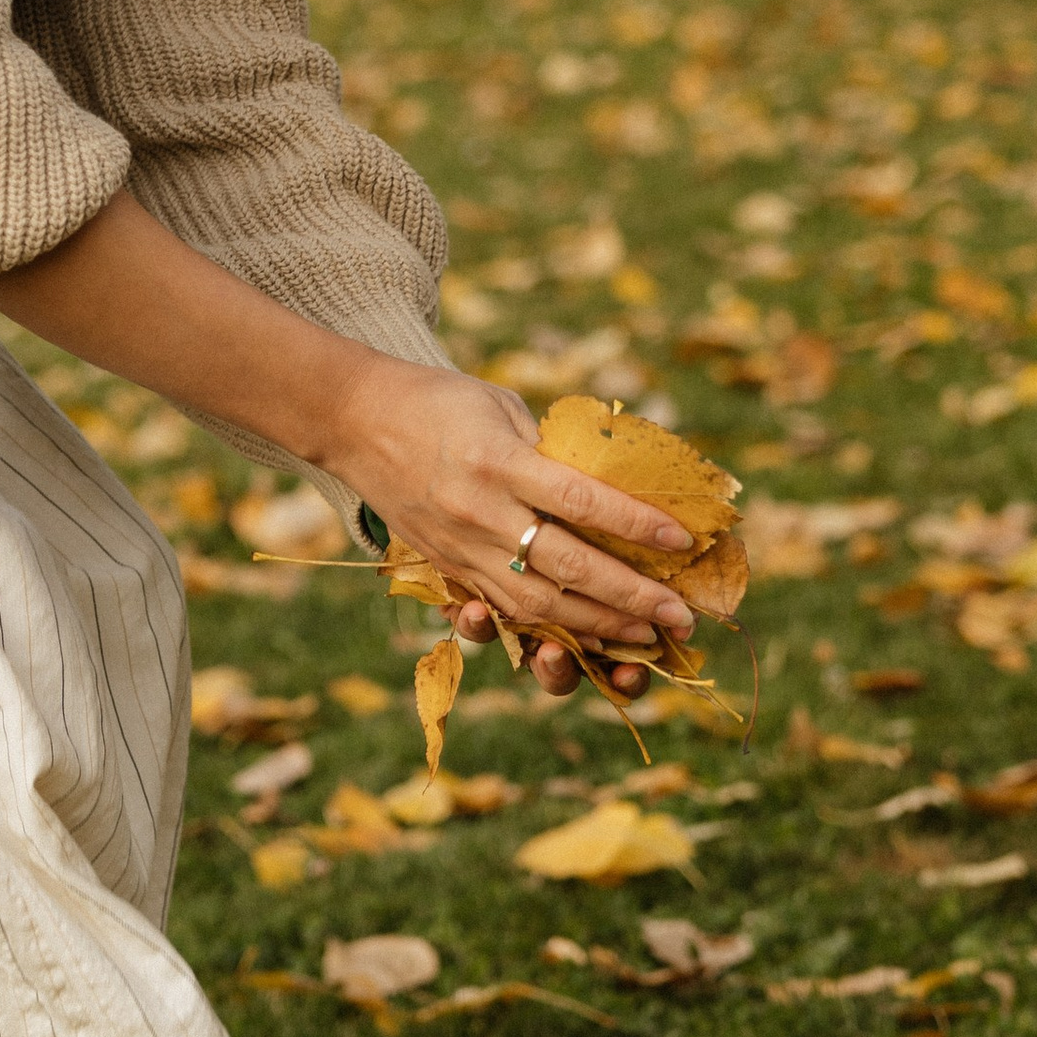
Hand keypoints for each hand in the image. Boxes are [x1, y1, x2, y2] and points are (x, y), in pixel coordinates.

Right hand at [326, 361, 695, 701]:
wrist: (354, 421)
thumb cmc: (439, 400)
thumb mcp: (502, 404)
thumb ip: (551, 449)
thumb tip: (609, 486)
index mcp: (498, 460)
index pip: (579, 500)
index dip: (635, 524)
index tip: (682, 540)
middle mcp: (479, 511)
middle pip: (567, 566)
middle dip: (631, 594)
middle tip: (679, 615)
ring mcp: (460, 546)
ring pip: (537, 601)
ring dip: (598, 624)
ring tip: (644, 636)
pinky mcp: (447, 566)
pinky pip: (504, 607)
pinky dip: (550, 626)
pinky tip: (588, 636)